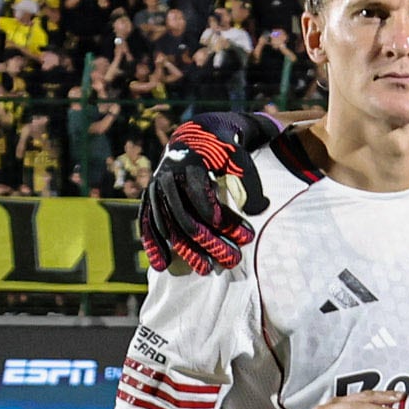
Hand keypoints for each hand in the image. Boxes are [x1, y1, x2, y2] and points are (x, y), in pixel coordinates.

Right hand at [136, 111, 321, 273]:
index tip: (231, 231)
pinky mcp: (150, 198)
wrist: (193, 137)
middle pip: (185, 215)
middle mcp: (168, 178)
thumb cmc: (222, 149)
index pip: (200, 192)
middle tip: (231, 260)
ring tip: (205, 270)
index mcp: (190, 165)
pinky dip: (154, 244)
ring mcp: (156, 189)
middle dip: (208, 241)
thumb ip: (251, 181)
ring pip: (168, 225)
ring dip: (186, 250)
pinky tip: (161, 265)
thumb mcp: (240, 158)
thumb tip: (259, 210)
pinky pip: (148, 224)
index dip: (214, 212)